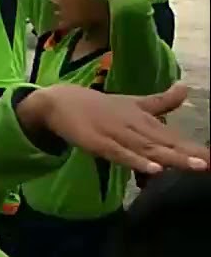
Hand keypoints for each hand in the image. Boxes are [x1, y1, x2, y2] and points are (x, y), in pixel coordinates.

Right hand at [16, 84, 207, 173]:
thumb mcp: (132, 103)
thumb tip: (186, 87)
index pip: (172, 136)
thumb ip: (161, 101)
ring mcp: (116, 134)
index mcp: (143, 119)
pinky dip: (137, 161)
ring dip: (172, 158)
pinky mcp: (98, 143)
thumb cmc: (99, 106)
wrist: (60, 101)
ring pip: (148, 149)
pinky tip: (155, 168)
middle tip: (210, 163)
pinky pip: (120, 154)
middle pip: (165, 144)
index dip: (193, 147)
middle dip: (189, 154)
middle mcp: (134, 126)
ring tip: (196, 166)